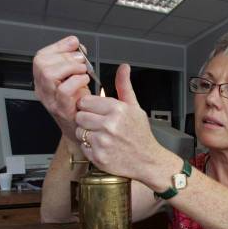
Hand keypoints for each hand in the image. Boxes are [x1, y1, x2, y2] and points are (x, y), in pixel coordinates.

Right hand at [33, 36, 89, 144]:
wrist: (82, 129)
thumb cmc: (79, 104)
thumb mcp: (75, 77)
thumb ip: (74, 60)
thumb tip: (76, 44)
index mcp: (43, 80)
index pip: (40, 57)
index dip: (58, 46)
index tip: (74, 44)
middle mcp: (42, 89)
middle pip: (41, 63)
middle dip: (65, 56)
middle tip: (81, 61)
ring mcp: (50, 100)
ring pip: (49, 74)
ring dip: (70, 67)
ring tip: (83, 71)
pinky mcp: (61, 109)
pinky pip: (64, 90)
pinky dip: (77, 81)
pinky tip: (85, 81)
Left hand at [74, 64, 162, 180]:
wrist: (148, 161)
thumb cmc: (140, 134)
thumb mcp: (135, 107)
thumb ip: (124, 86)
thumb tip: (123, 67)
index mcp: (118, 109)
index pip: (86, 101)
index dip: (89, 106)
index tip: (97, 111)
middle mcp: (110, 125)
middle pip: (80, 115)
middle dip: (87, 119)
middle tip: (99, 125)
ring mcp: (103, 142)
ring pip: (79, 131)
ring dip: (87, 134)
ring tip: (102, 136)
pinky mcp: (98, 156)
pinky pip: (83, 146)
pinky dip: (90, 147)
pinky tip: (103, 147)